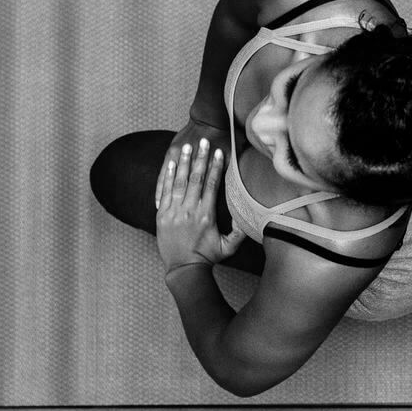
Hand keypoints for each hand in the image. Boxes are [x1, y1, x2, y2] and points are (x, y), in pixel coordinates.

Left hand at [155, 136, 245, 275]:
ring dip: (185, 162)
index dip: (215, 167)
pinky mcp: (161, 215)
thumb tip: (249, 217)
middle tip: (204, 140)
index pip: (211, 186)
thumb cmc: (207, 258)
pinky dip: (169, 176)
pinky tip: (173, 164)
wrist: (183, 270)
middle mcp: (190, 211)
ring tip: (189, 146)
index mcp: (206, 216)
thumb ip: (240, 232)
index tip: (219, 153)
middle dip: (201, 158)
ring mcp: (174, 212)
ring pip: (180, 182)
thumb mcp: (228, 247)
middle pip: (196, 178)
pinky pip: (166, 191)